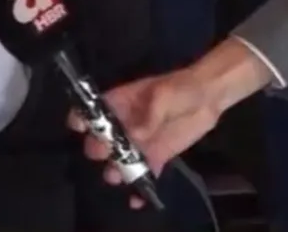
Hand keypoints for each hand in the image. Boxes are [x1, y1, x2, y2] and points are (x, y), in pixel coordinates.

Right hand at [67, 39, 272, 207]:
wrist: (208, 98)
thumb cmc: (182, 88)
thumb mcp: (164, 96)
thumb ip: (149, 115)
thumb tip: (134, 135)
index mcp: (120, 103)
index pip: (92, 110)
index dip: (82, 118)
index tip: (79, 127)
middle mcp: (124, 124)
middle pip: (102, 139)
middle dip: (98, 148)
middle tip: (105, 153)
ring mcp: (138, 142)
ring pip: (120, 159)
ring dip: (115, 169)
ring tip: (118, 176)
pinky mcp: (154, 157)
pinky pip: (143, 173)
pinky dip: (139, 188)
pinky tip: (136, 199)